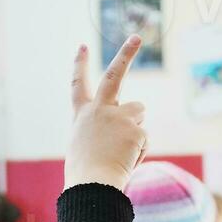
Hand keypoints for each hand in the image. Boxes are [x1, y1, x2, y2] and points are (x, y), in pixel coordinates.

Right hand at [65, 37, 147, 190]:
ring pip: (139, 112)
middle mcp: (99, 109)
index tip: (82, 46)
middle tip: (136, 37)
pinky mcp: (135, 129)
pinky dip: (138, 151)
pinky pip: (144, 138)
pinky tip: (125, 160)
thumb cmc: (86, 174)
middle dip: (125, 53)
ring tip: (121, 149)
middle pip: (114, 74)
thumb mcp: (86, 148)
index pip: (77, 85)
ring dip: (136, 127)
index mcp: (82, 115)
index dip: (80, 64)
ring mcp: (118, 116)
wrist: (92, 184)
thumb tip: (134, 130)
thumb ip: (103, 131)